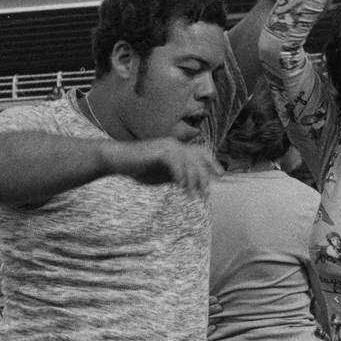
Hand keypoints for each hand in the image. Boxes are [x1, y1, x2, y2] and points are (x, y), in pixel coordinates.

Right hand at [102, 138, 221, 194]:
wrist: (119, 160)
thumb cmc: (140, 168)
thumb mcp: (163, 174)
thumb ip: (178, 176)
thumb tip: (192, 185)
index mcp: (177, 148)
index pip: (201, 152)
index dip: (212, 162)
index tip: (220, 175)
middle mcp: (175, 144)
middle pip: (199, 158)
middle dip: (205, 176)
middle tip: (205, 193)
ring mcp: (168, 146)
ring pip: (189, 162)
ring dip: (193, 180)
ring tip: (192, 195)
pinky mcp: (160, 151)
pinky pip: (177, 164)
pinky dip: (181, 177)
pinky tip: (181, 188)